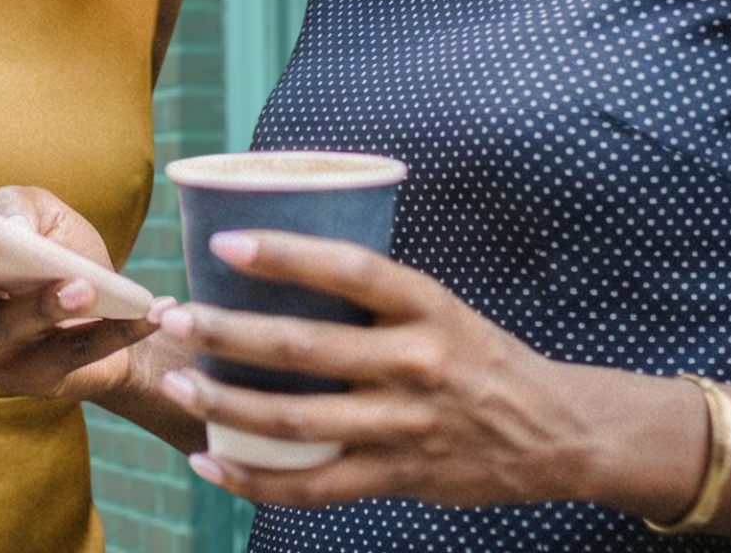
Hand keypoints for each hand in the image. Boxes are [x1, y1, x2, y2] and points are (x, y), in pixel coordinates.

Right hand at [0, 184, 169, 402]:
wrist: (114, 306)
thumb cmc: (61, 251)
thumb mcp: (43, 213)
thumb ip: (19, 207)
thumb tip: (10, 229)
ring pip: (8, 328)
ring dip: (44, 305)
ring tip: (80, 285)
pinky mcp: (37, 378)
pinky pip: (74, 354)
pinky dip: (116, 331)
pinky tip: (152, 310)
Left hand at [153, 230, 662, 511]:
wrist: (556, 432)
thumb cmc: (477, 356)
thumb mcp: (440, 307)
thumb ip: (372, 294)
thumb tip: (277, 260)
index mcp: (425, 306)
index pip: (350, 269)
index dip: (284, 255)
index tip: (222, 244)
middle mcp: (414, 362)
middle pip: (303, 347)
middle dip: (226, 334)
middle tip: (174, 318)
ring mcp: (404, 425)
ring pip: (296, 419)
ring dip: (226, 405)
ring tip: (180, 387)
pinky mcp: (397, 476)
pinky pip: (313, 485)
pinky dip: (254, 479)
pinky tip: (209, 464)